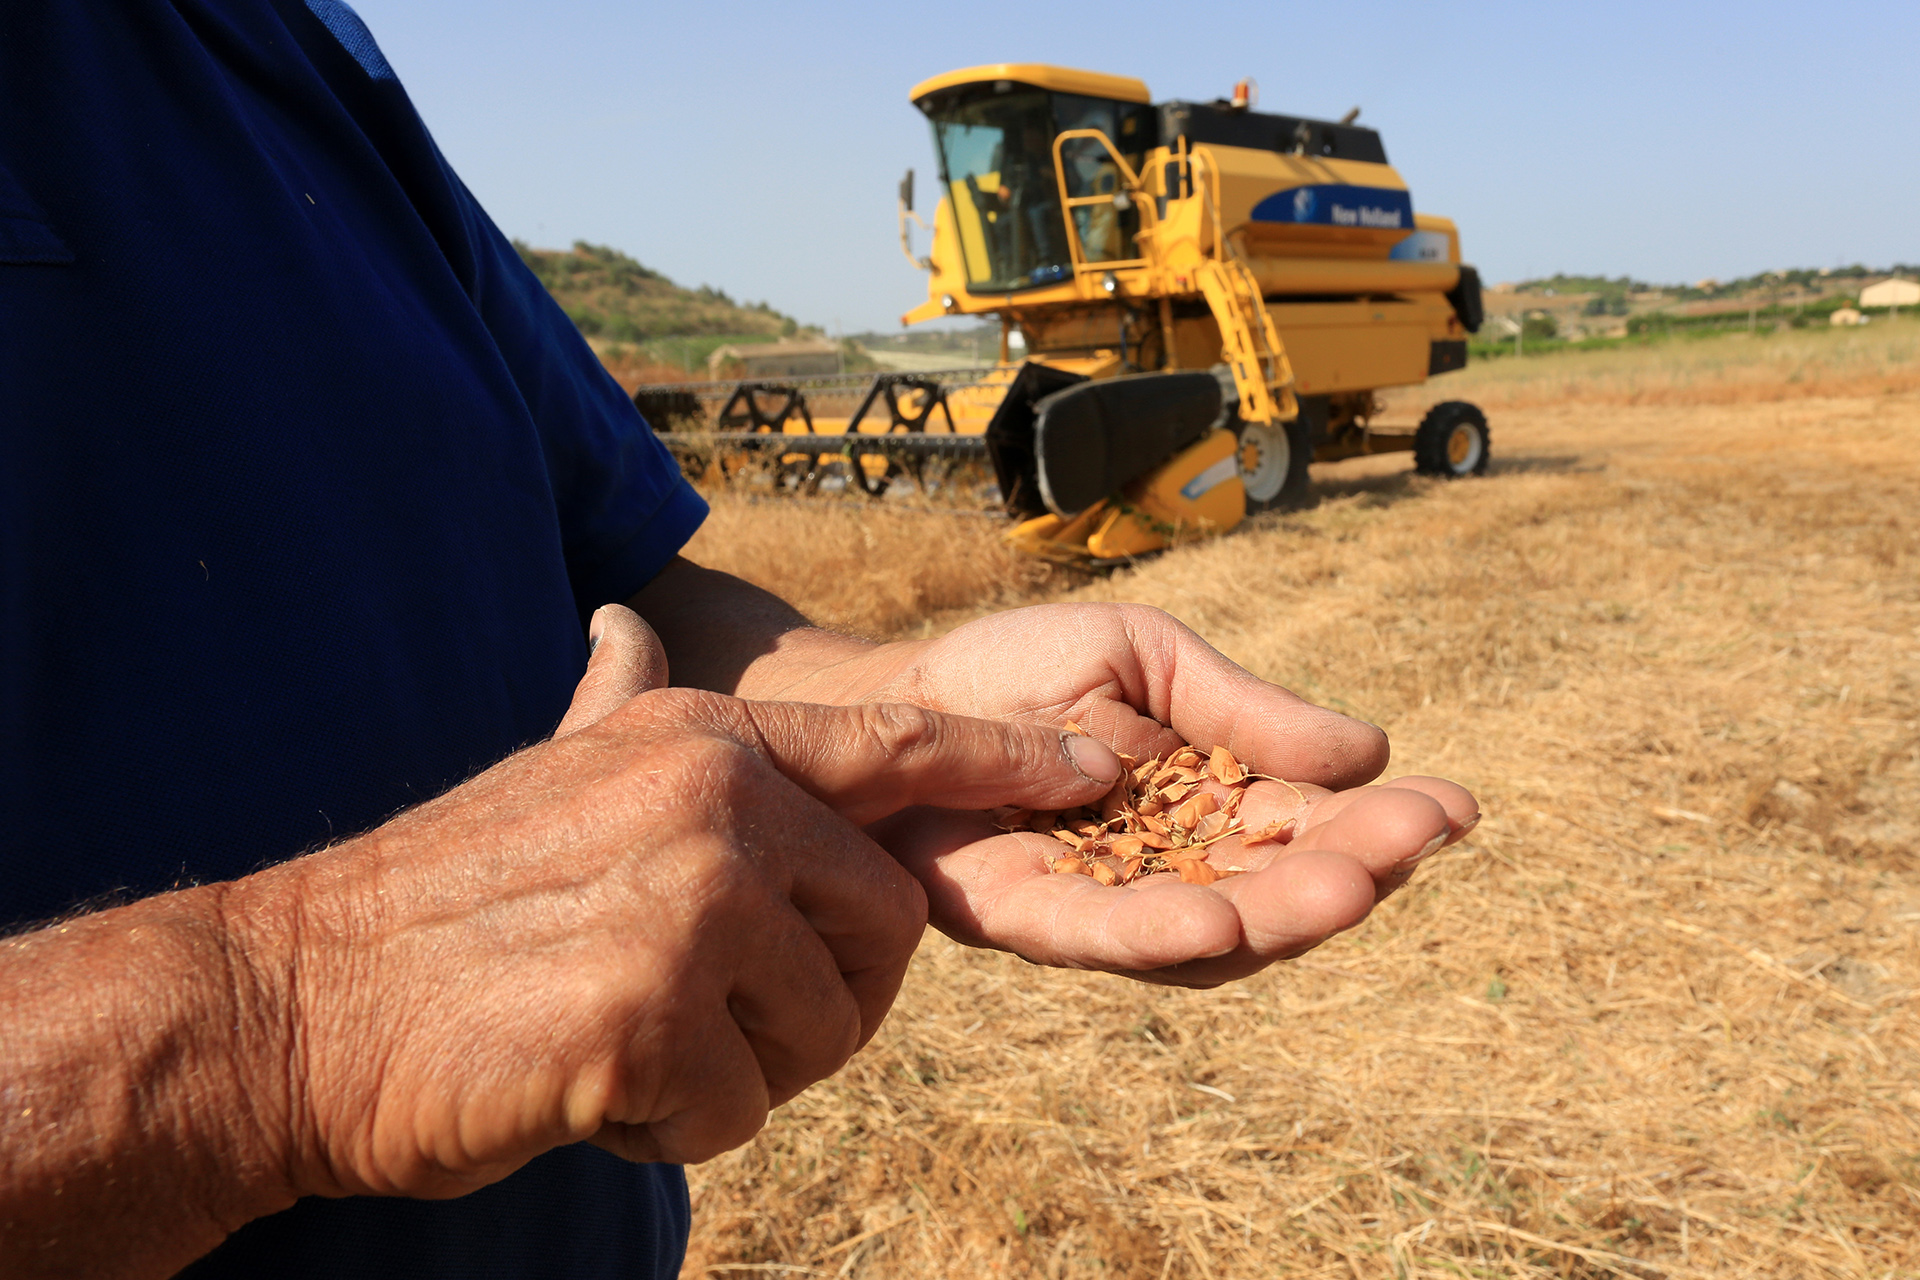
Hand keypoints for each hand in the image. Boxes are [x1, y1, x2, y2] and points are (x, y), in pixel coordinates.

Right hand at [223, 607, 1128, 1199]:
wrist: (299, 1005)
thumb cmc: (438, 901)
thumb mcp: (550, 773)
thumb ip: (617, 710)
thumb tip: (620, 623)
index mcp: (701, 742)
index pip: (894, 746)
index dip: (1006, 765)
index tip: (1098, 771)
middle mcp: (714, 802)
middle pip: (886, 925)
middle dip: (827, 999)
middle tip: (717, 1024)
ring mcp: (688, 904)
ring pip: (822, 1029)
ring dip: (738, 1071)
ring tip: (627, 1043)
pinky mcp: (653, 1017)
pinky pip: (741, 1107)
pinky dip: (677, 1125)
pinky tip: (590, 1086)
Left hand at [853, 603, 1479, 985]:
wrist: (897, 693)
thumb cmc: (1022, 672)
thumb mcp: (1150, 659)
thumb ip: (1245, 710)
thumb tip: (1371, 750)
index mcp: (1213, 807)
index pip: (1313, 828)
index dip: (1383, 825)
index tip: (1455, 806)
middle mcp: (1171, 872)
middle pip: (1277, 894)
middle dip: (1349, 873)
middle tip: (1412, 846)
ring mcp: (1103, 905)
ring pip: (1209, 935)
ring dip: (1276, 918)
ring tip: (1348, 887)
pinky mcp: (1024, 919)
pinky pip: (1097, 937)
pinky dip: (1155, 937)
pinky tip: (1214, 928)